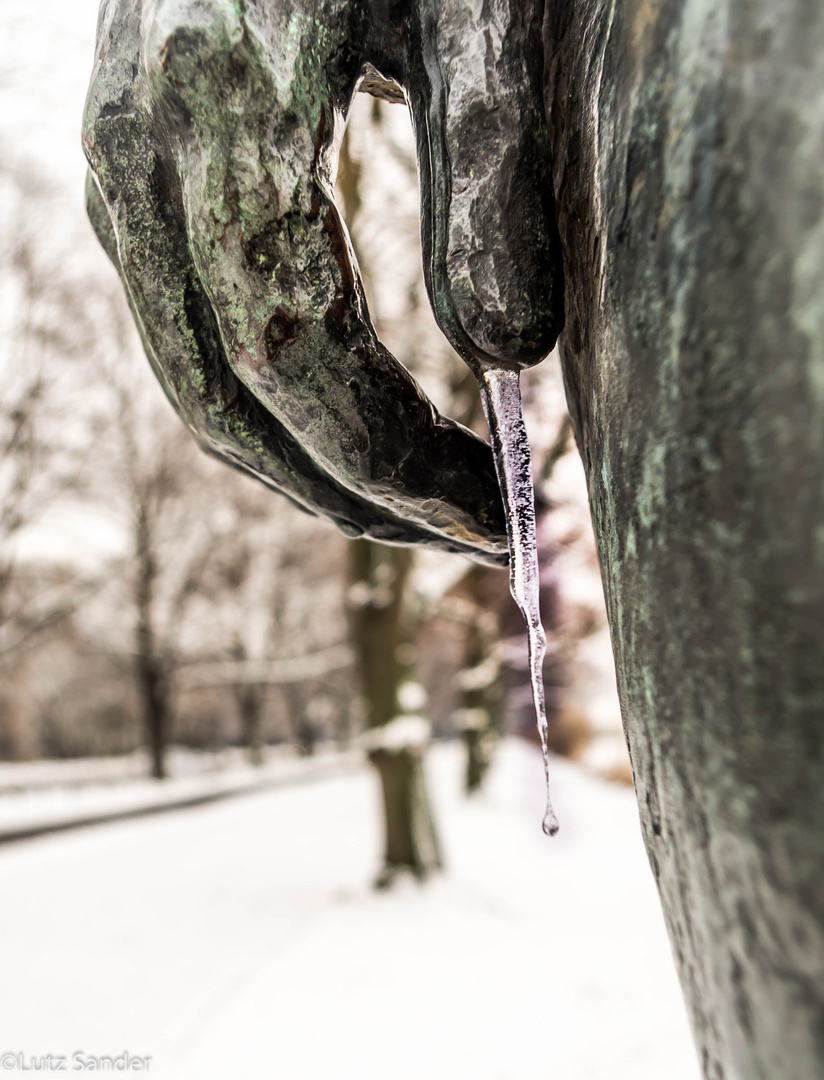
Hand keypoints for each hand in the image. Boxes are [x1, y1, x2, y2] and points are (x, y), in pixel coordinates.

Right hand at [82, 0, 562, 563]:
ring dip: (306, 469)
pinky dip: (269, 410)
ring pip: (197, 385)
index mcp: (221, 117)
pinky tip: (343, 429)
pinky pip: (189, 337)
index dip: (387, 458)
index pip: (292, 354)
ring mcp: (121, 176)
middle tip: (459, 533)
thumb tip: (512, 354)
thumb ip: (491, 169)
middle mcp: (141, 162)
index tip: (484, 511)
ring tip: (412, 505)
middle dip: (348, 490)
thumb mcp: (476, 5)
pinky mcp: (133, 184)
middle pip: (229, 398)